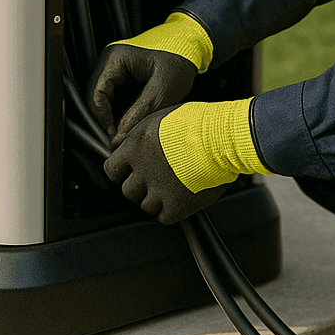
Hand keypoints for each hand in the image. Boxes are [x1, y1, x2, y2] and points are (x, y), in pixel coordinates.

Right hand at [89, 44, 197, 146]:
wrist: (193, 45)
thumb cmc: (180, 60)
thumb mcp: (162, 91)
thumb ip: (138, 114)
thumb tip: (118, 138)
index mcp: (114, 58)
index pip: (95, 95)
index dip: (103, 120)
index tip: (115, 137)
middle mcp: (109, 61)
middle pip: (96, 97)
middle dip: (106, 119)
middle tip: (119, 138)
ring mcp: (115, 67)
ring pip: (104, 99)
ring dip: (113, 116)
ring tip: (127, 131)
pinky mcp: (123, 74)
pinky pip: (114, 97)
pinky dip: (120, 110)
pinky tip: (132, 120)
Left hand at [104, 99, 270, 224]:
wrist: (223, 138)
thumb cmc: (199, 122)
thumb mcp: (161, 117)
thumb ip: (140, 134)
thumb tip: (125, 144)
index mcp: (135, 147)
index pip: (112, 169)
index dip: (122, 172)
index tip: (132, 172)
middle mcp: (142, 170)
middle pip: (128, 191)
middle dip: (140, 187)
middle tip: (158, 179)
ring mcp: (158, 190)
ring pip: (146, 205)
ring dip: (157, 199)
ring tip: (174, 186)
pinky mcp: (176, 206)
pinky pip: (164, 217)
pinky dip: (171, 211)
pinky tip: (181, 198)